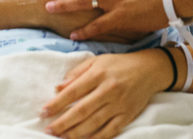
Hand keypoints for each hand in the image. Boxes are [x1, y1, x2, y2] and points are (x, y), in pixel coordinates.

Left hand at [41, 51, 167, 137]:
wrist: (149, 70)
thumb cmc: (119, 64)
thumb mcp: (97, 61)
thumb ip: (76, 73)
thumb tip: (57, 88)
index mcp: (99, 74)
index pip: (73, 91)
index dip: (56, 103)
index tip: (43, 112)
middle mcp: (108, 90)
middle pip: (81, 111)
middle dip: (62, 123)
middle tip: (48, 130)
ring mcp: (119, 105)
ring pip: (94, 124)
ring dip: (75, 133)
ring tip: (61, 137)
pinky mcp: (127, 115)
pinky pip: (110, 131)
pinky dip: (96, 138)